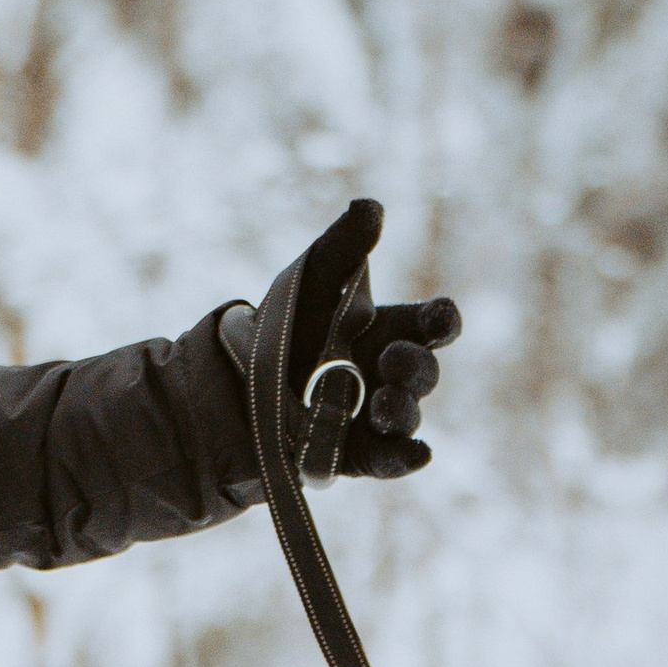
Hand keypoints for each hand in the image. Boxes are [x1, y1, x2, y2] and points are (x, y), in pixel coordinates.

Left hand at [283, 200, 459, 479]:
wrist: (227, 382)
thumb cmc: (281, 326)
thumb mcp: (310, 280)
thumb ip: (343, 247)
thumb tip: (371, 206)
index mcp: (387, 330)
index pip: (431, 326)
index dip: (441, 322)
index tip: (439, 319)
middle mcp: (386, 374)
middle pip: (421, 372)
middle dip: (413, 366)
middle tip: (391, 359)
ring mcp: (371, 416)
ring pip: (407, 416)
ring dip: (404, 409)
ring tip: (384, 403)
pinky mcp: (350, 454)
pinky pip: (388, 459)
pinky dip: (405, 458)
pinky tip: (417, 453)